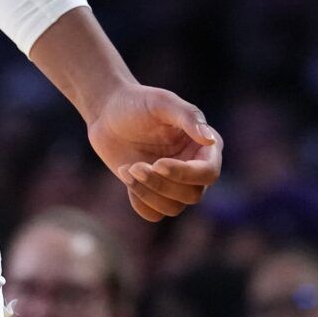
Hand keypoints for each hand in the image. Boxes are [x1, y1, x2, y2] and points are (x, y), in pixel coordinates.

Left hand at [83, 83, 221, 220]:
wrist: (108, 112)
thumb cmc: (138, 102)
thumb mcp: (162, 102)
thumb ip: (188, 117)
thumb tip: (210, 140)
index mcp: (205, 146)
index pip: (209, 173)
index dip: (185, 174)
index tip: (158, 164)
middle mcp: (195, 167)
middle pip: (192, 195)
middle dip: (161, 185)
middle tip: (135, 166)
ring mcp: (175, 183)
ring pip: (173, 208)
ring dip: (148, 193)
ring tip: (127, 169)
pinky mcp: (154, 192)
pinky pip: (154, 214)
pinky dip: (139, 200)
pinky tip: (126, 175)